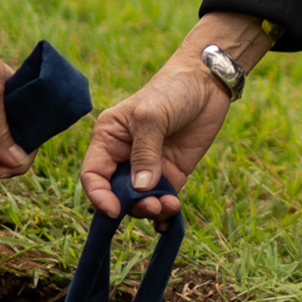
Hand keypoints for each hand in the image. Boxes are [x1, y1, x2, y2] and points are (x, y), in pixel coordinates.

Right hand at [80, 13, 272, 226]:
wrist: (207, 82)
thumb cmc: (172, 90)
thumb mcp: (151, 116)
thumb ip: (144, 153)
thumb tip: (140, 190)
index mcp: (109, 139)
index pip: (93, 175)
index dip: (99, 195)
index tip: (114, 210)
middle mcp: (125, 156)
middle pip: (116, 194)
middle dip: (131, 206)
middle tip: (152, 205)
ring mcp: (149, 168)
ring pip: (140, 201)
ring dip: (151, 210)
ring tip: (169, 205)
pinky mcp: (172, 173)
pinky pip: (163, 200)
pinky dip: (165, 214)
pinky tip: (171, 219)